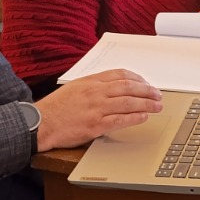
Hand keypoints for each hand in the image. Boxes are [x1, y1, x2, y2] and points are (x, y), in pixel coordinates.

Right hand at [33, 69, 163, 150]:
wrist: (41, 122)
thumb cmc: (56, 107)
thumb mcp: (74, 87)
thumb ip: (94, 85)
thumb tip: (113, 86)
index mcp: (91, 81)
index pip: (121, 74)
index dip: (138, 78)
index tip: (146, 83)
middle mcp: (96, 92)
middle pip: (129, 87)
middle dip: (147, 91)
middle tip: (158, 95)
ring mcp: (96, 108)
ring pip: (128, 103)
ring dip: (147, 104)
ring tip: (157, 106)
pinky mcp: (95, 125)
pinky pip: (120, 120)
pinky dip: (135, 118)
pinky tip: (144, 117)